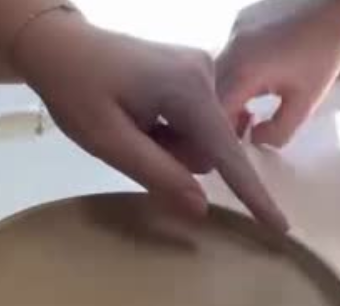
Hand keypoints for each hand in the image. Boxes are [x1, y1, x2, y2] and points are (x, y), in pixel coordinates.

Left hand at [13, 12, 286, 230]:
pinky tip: (143, 117)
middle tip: (133, 139)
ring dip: (172, 147)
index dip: (253, 196)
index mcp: (187, 91)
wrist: (59, 44)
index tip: (280, 228)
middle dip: (177, 160)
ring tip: (135, 125)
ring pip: (202, 140)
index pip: (228, 156)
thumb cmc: (75, 90)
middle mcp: (205, 75)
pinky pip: (195, 124)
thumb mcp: (109, 141)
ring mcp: (201, 71)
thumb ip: (159, 174)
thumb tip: (202, 207)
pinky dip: (171, 132)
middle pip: (211, 150)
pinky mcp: (193, 74)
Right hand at [216, 0, 339, 146]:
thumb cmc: (322, 57)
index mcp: (246, 70)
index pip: (217, 111)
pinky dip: (232, 84)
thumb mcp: (305, 105)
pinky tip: (252, 94)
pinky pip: (225, 63)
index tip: (233, 151)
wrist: (334, 11)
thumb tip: (253, 139)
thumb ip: (277, 132)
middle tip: (241, 135)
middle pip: (210, 95)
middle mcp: (232, 49)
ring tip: (248, 117)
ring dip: (225, 102)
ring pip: (214, 79)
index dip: (221, 135)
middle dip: (221, 120)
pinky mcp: (239, 28)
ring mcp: (233, 35)